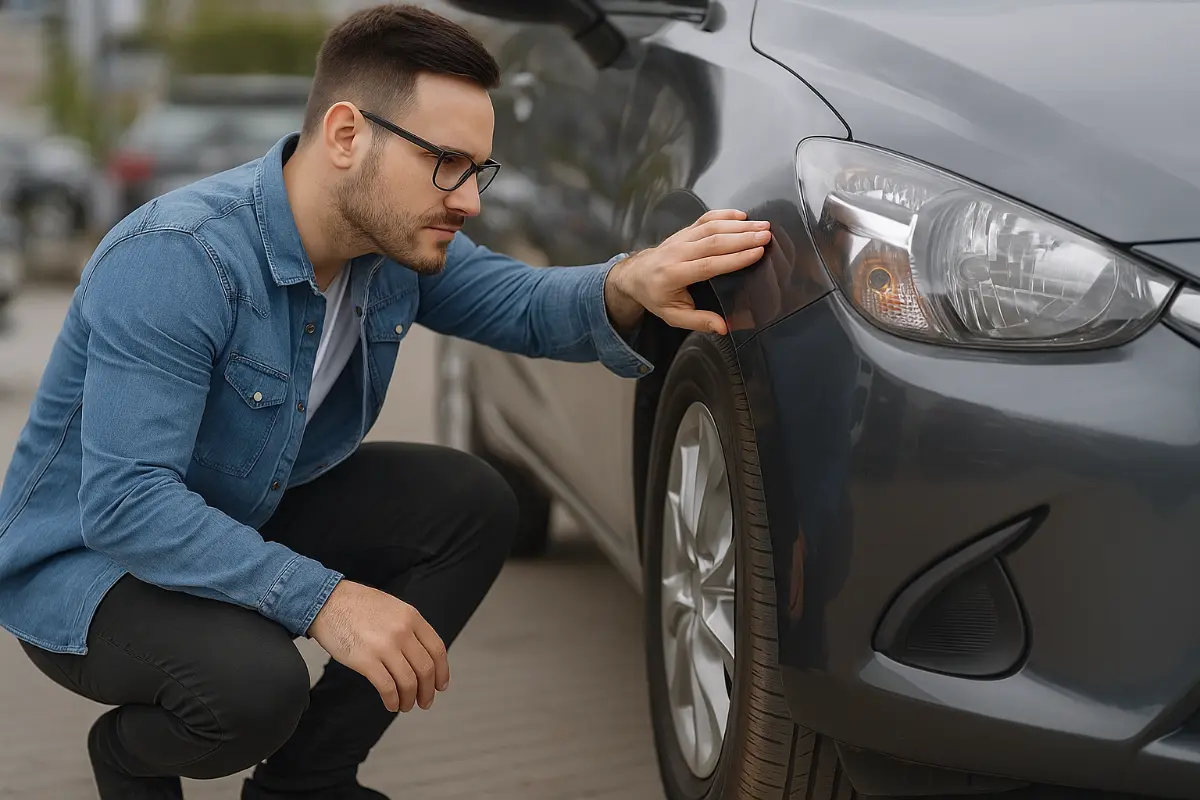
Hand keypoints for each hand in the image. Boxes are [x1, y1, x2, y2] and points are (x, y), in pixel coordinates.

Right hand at [308, 580, 448, 712]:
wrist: (327, 601)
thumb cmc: (357, 604)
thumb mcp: (393, 607)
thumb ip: (409, 627)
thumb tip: (421, 654)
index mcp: (411, 617)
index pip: (437, 649)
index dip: (442, 672)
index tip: (440, 685)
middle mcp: (402, 631)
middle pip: (426, 669)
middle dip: (428, 691)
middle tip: (425, 702)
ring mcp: (384, 646)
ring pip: (409, 681)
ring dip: (410, 699)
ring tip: (407, 705)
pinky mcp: (365, 660)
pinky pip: (387, 687)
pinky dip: (392, 700)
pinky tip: (391, 704)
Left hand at [604, 209, 771, 334]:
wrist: (634, 276)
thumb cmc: (655, 296)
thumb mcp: (673, 316)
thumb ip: (699, 321)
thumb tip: (723, 328)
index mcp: (674, 275)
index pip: (708, 264)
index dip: (734, 258)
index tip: (757, 253)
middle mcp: (677, 253)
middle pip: (713, 241)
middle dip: (742, 237)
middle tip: (766, 235)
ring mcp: (680, 239)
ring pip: (711, 227)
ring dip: (738, 225)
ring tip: (762, 226)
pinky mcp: (684, 231)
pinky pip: (704, 219)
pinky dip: (724, 214)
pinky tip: (742, 215)